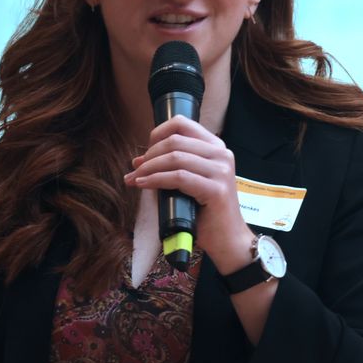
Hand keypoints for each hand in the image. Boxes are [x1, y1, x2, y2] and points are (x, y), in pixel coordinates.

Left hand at [124, 115, 253, 273]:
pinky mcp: (216, 190)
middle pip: (175, 141)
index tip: (145, 151)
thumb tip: (138, 160)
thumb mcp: (190, 180)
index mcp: (216, 147)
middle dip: (149, 154)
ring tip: (135, 179)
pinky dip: (156, 179)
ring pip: (175, 158)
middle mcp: (222, 154)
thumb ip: (172, 166)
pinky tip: (144, 185)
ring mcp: (221, 171)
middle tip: (136, 169)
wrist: (227, 239)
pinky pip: (178, 177)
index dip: (158, 133)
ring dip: (149, 168)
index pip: (182, 124)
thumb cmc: (205, 211)